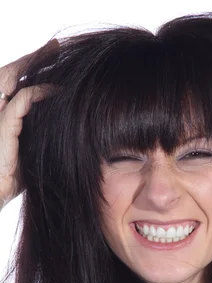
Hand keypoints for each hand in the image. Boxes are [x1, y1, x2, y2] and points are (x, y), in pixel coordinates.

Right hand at [0, 39, 59, 208]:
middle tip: (56, 45)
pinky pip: (22, 100)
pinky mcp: (2, 126)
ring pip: (14, 78)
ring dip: (35, 64)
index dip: (36, 68)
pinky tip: (57, 90)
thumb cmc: (16, 177)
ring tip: (56, 53)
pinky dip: (40, 93)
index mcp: (5, 113)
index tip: (58, 58)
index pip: (20, 82)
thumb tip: (74, 126)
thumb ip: (44, 132)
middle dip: (36, 57)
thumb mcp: (34, 149)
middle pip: (15, 73)